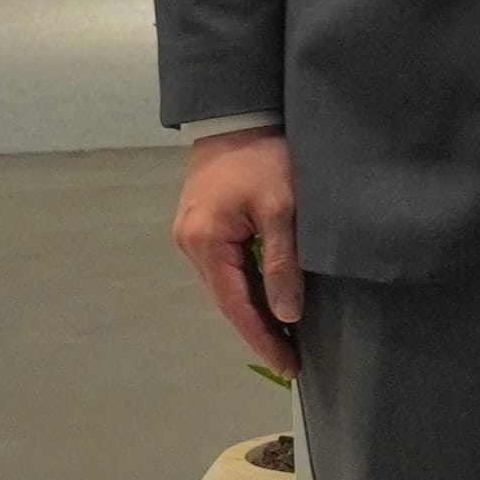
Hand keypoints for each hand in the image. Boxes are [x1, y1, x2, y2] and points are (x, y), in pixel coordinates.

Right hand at [171, 129, 304, 368]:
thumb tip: (287, 315)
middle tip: (290, 358)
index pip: (236, 305)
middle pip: (226, 300)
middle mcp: (189, 244)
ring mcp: (191, 235)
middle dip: (258, 330)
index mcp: (205, 242)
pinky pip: (225, 269)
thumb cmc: (264, 157)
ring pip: (225, 287)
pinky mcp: (201, 226)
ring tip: (284, 337)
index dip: (262, 338)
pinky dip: (246, 288)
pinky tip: (268, 300)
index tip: (287, 365)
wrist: (237, 114)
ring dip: (252, 311)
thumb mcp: (282, 209)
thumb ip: (282, 263)